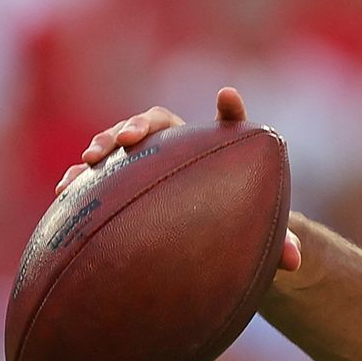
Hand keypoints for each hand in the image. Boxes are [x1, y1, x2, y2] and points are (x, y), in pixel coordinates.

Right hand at [52, 87, 301, 270]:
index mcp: (212, 149)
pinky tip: (65, 191)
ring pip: (118, 142)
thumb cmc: (236, 227)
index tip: (229, 98)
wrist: (203, 237)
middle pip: (155, 123)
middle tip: (129, 138)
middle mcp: (174, 147)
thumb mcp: (259, 235)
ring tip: (91, 159)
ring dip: (103, 143)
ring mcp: (141, 162)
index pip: (224, 123)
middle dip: (139, 125)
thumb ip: (281, 244)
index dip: (229, 110)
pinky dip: (80, 178)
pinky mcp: (117, 183)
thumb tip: (296, 262)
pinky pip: (95, 176)